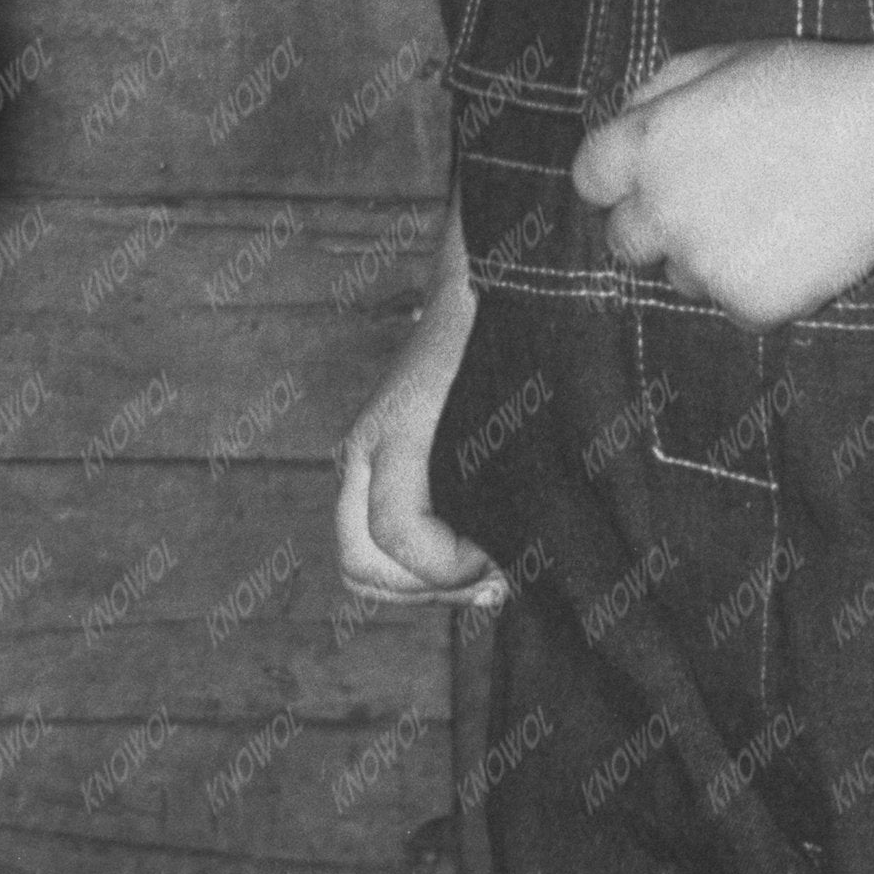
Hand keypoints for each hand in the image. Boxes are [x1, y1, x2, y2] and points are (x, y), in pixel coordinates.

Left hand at [334, 227, 505, 607]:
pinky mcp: (396, 425)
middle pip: (360, 568)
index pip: (367, 567)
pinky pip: (397, 526)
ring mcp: (374, 439)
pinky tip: (491, 534)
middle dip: (428, 590)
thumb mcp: (486, 451)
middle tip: (488, 573)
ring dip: (435, 576)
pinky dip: (439, 555)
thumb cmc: (513, 371)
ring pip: (369, 554)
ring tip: (491, 550)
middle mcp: (363, 456)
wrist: (509, 282)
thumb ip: (476, 511)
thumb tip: (497, 589)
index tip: (486, 580)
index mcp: (376, 465)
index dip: (423, 591)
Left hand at [571, 40, 873, 325]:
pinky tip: (798, 247)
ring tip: (771, 218)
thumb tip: (628, 121)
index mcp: (647, 143)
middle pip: (623, 240)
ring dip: (709, 257)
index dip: (618, 179)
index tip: (648, 180)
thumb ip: (660, 92)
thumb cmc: (811, 87)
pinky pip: (735, 306)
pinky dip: (759, 288)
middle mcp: (662, 207)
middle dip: (656, 226)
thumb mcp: (722, 61)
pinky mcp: (749, 302)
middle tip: (712, 207)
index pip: (589, 178)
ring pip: (682, 276)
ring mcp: (704, 260)